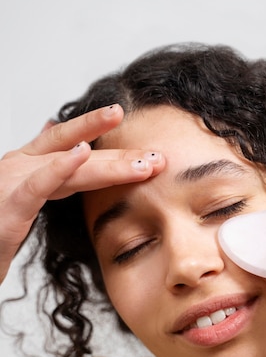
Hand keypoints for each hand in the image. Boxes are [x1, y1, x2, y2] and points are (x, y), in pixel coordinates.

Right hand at [0, 104, 164, 284]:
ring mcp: (13, 181)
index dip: (112, 153)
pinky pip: (37, 183)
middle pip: (80, 156)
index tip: (146, 153)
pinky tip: (82, 153)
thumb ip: (44, 180)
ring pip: (69, 165)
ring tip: (143, 159)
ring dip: (109, 161)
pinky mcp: (7, 203)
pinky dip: (59, 167)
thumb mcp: (17, 202)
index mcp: (28, 170)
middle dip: (121, 156)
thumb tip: (67, 155)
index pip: (75, 153)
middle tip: (159, 158)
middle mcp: (21, 168)